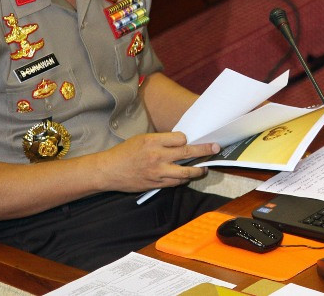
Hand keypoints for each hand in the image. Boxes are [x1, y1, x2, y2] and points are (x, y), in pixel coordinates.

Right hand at [95, 131, 219, 191]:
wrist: (108, 171)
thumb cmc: (125, 152)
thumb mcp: (142, 139)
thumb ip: (160, 141)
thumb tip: (180, 142)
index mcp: (153, 141)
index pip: (180, 138)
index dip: (186, 139)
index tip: (188, 140)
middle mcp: (157, 156)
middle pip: (187, 153)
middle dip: (204, 150)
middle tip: (216, 147)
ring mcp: (157, 172)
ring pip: (185, 172)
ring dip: (198, 170)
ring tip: (205, 168)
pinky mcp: (156, 184)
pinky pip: (175, 183)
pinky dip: (184, 180)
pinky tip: (187, 177)